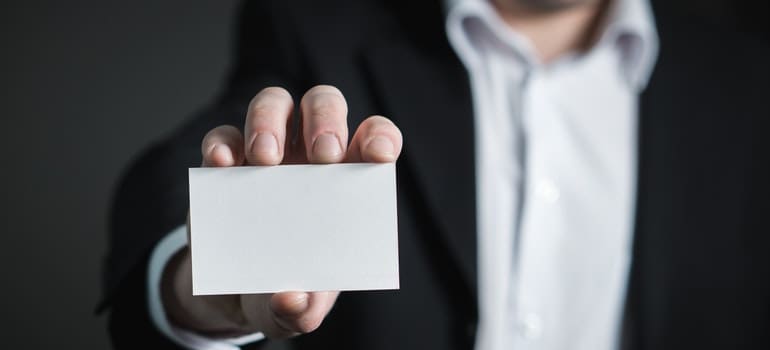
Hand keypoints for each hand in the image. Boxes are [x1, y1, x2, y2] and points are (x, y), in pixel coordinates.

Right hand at [161, 85, 402, 338]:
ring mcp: (267, 154)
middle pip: (323, 105)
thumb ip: (303, 309)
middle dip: (326, 120)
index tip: (379, 155)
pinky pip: (224, 136)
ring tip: (266, 159)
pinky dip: (222, 143)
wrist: (240, 293)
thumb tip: (293, 299)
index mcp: (348, 181)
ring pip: (274, 104)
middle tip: (322, 156)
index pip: (374, 139)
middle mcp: (310, 156)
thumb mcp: (298, 309)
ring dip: (270, 121)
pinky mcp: (225, 164)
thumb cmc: (287, 288)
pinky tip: (223, 164)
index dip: (380, 137)